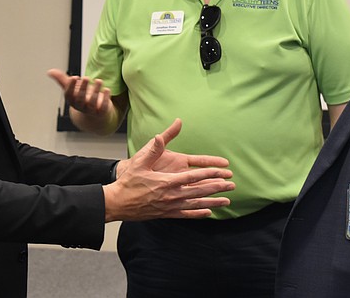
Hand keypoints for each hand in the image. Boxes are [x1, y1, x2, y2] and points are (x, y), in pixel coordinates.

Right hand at [47, 69, 111, 116]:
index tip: (74, 77)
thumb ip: (62, 80)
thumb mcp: (73, 89)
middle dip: (83, 88)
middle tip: (87, 77)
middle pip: (80, 99)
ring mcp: (91, 110)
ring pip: (92, 103)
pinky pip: (103, 108)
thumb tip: (50, 71)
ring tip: (99, 80)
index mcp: (72, 101)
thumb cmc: (82, 97)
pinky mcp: (101, 112)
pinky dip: (105, 99)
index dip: (71, 87)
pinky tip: (107, 90)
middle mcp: (80, 106)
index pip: (69, 95)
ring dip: (96, 92)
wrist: (94, 113)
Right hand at [104, 119, 233, 221]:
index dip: (210, 174)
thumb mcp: (140, 161)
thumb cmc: (128, 181)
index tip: (224, 172)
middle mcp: (171, 195)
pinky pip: (186, 214)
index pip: (194, 177)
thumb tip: (162, 134)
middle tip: (232, 185)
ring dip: (213, 202)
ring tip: (227, 201)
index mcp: (167, 181)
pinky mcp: (166, 214)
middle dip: (217, 188)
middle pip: (199, 191)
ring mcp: (169, 206)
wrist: (117, 203)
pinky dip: (198, 213)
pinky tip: (208, 212)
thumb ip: (154, 148)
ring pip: (196, 204)